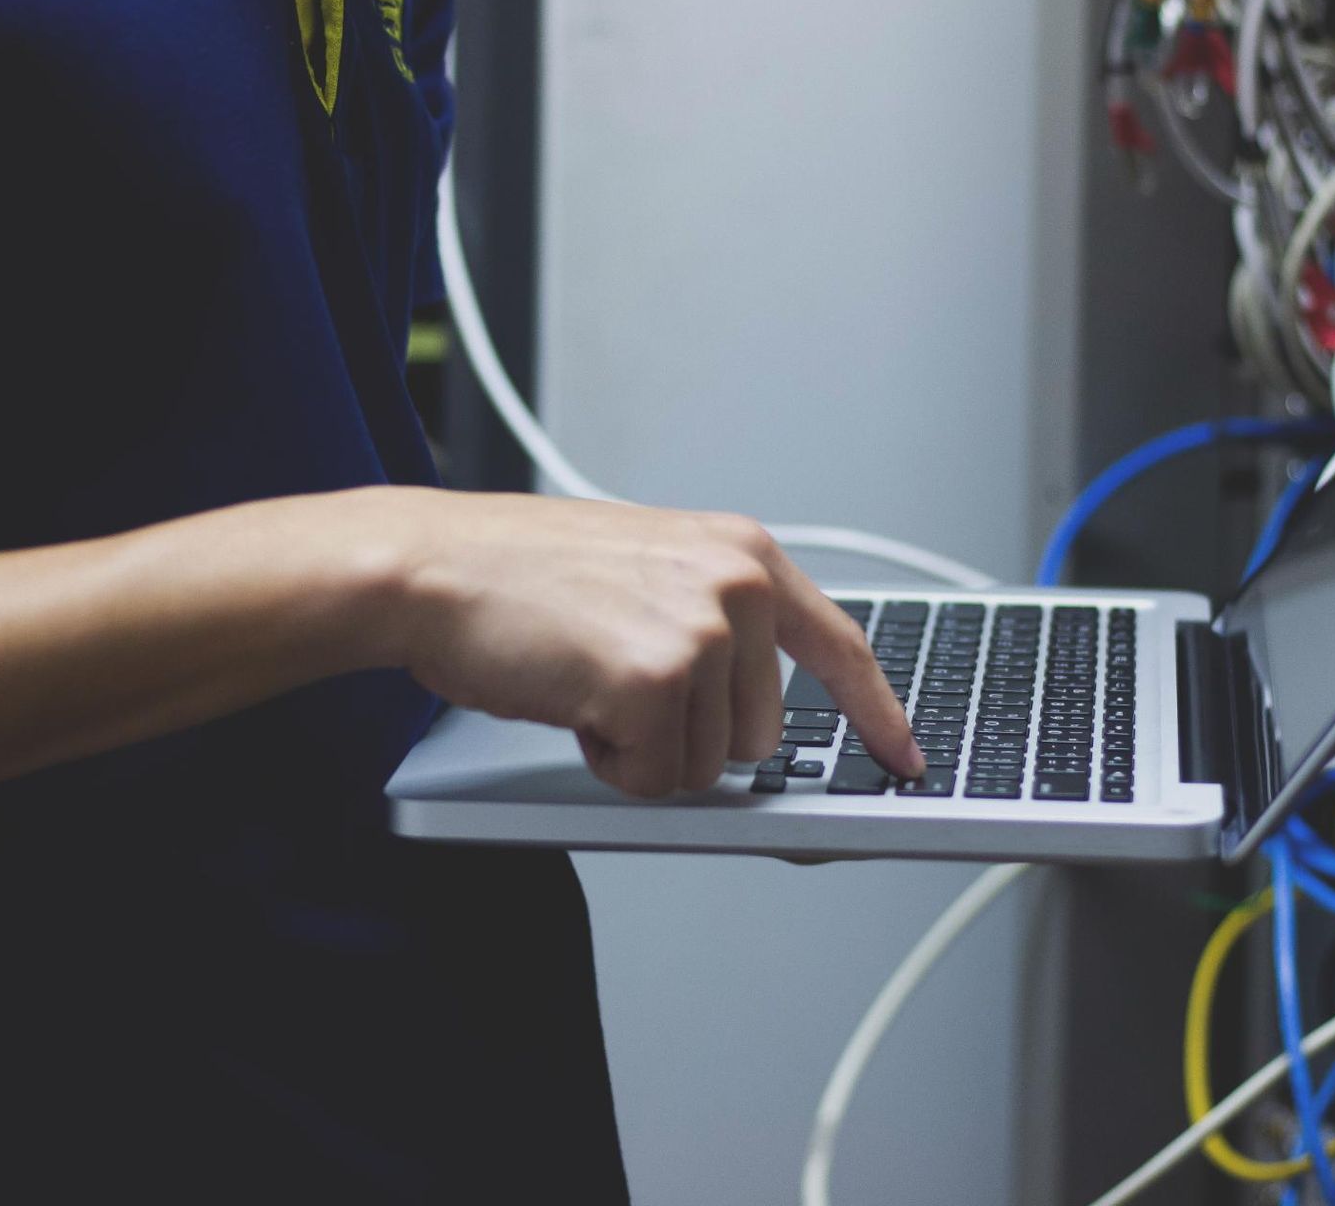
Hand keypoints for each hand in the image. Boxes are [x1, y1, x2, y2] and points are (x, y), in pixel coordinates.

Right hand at [379, 491, 924, 796]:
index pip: (841, 645)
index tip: (904, 758)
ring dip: (641, 749)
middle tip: (613, 681)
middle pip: (759, 737)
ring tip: (586, 681)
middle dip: (686, 735)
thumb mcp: (646, 572)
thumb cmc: (517, 577)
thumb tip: (754, 718)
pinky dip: (607, 764)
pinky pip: (655, 781)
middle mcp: (737, 585)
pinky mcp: (657, 680)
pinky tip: (571, 702)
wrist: (430, 569)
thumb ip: (714, 622)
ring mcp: (701, 631)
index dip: (875, 713)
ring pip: (706, 769)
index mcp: (742, 553)